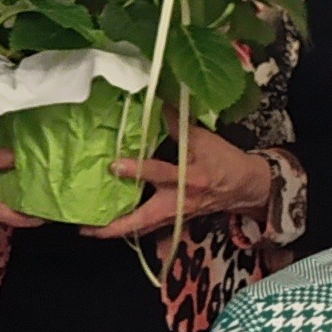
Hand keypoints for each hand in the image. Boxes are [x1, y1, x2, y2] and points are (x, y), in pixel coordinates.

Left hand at [88, 126, 277, 239]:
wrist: (246, 187)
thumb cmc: (225, 161)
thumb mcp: (204, 139)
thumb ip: (177, 123)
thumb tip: (156, 100)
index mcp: (188, 178)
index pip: (158, 173)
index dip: (135, 169)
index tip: (113, 165)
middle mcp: (178, 202)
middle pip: (141, 220)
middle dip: (113, 227)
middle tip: (85, 228)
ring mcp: (175, 215)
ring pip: (142, 229)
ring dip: (117, 231)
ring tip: (88, 229)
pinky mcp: (174, 220)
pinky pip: (148, 227)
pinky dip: (130, 227)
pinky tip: (110, 224)